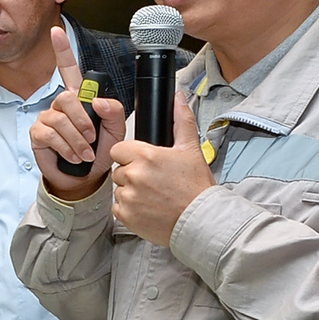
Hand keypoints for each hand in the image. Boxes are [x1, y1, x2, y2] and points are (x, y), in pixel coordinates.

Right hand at [30, 27, 123, 199]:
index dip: (62, 50)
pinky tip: (72, 156)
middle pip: (67, 98)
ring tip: (84, 153)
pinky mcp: (38, 134)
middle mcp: (61, 105)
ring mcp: (48, 118)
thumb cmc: (98, 152)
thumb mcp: (115, 131)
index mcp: (80, 98)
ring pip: (60, 118)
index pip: (69, 69)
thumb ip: (114, 113)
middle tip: (92, 138)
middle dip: (82, 120)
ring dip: (76, 138)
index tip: (56, 32)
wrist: (84, 178)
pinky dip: (65, 147)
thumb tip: (99, 100)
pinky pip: (50, 134)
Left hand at [110, 95, 212, 247]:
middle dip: (132, 174)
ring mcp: (128, 197)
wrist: (200, 220)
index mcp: (145, 156)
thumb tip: (179, 99)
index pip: (119, 149)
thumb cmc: (196, 188)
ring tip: (153, 196)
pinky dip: (129, 209)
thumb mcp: (191, 150)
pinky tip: (148, 208)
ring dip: (131, 191)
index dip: (130, 155)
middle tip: (153, 181)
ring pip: (119, 189)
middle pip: (119, 169)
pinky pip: (118, 208)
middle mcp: (133, 175)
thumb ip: (181, 121)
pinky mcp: (125, 216)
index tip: (143, 162)